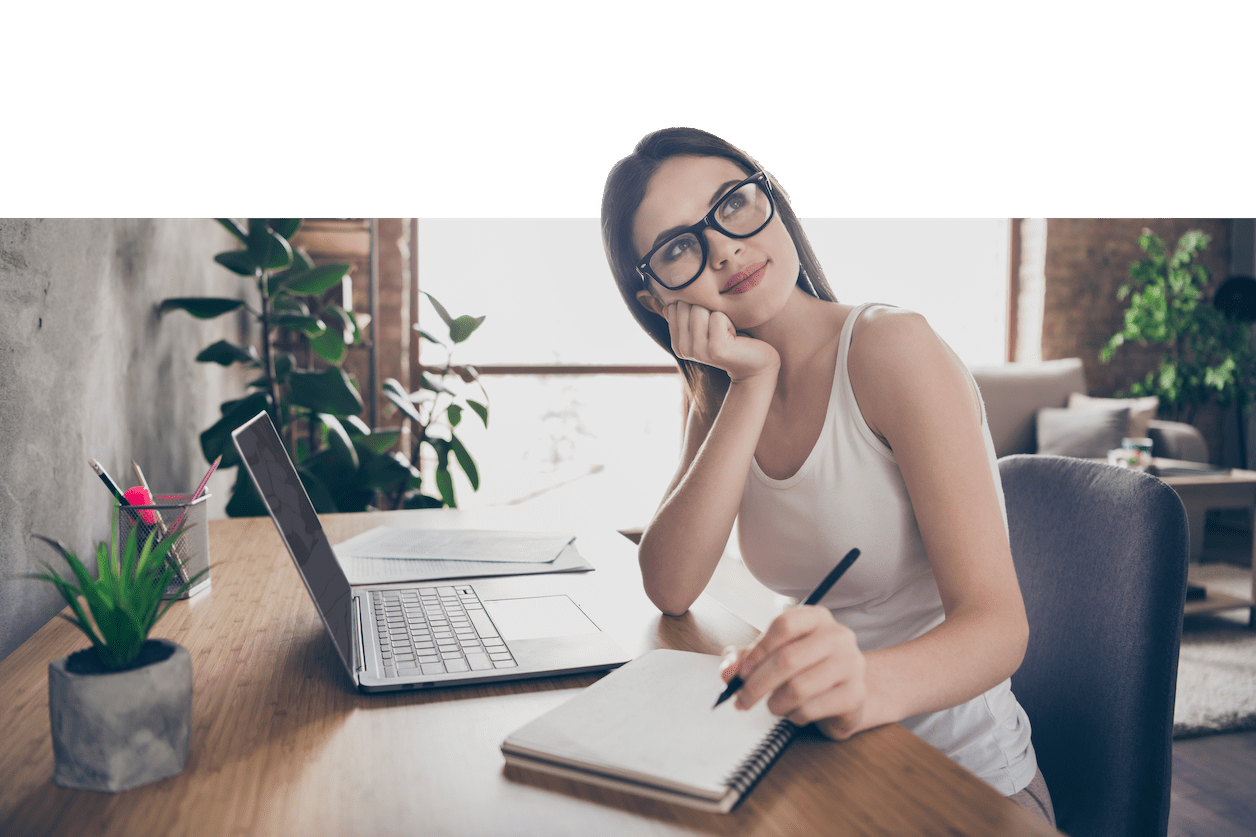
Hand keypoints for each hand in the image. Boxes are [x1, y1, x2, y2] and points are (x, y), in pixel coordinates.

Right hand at [664, 301, 778, 383]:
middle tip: (719, 327)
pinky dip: (729, 321)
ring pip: (700, 309)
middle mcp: (683, 349)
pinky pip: (717, 317)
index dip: (695, 306)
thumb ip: (685, 315)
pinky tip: (734, 337)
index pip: (675, 306)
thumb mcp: (704, 326)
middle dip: (706, 308)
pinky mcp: (716, 349)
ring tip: (726, 332)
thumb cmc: (731, 339)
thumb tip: (663, 302)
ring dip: (718, 314)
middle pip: (686, 305)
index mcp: (677, 344)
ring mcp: (698, 351)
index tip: (708, 323)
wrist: (755, 364)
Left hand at [719, 605, 867, 738]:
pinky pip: (811, 709)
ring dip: (775, 704)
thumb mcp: (773, 656)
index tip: (741, 672)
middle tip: (742, 701)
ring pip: (798, 688)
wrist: (845, 694)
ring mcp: (851, 664)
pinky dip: (794, 716)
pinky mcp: (856, 695)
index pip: (784, 624)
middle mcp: (838, 636)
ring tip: (773, 706)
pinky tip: (796, 713)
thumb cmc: (805, 670)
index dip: (758, 650)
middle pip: (788, 659)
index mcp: (817, 618)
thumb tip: (728, 672)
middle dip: (756, 685)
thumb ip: (746, 659)